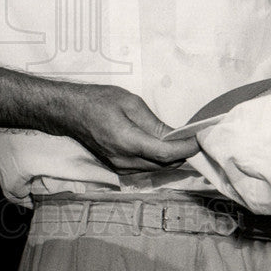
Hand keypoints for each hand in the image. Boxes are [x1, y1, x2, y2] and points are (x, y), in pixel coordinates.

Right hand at [64, 84, 198, 172]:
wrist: (71, 112)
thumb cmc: (99, 100)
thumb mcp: (130, 103)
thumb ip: (154, 123)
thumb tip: (176, 136)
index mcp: (128, 141)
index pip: (166, 153)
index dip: (186, 149)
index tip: (200, 139)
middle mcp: (124, 161)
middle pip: (164, 165)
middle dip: (182, 153)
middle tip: (192, 137)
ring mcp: (120, 167)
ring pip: (156, 169)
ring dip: (171, 158)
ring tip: (179, 141)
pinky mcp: (117, 168)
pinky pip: (145, 169)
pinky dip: (158, 160)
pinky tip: (161, 147)